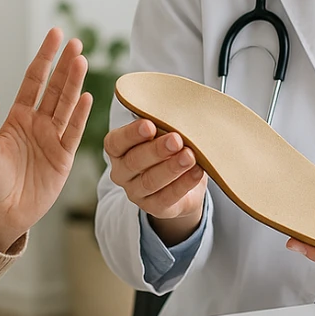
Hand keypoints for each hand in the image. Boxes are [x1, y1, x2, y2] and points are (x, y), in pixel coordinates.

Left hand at [0, 28, 91, 251]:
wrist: (3, 213)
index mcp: (18, 116)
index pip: (35, 80)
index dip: (44, 57)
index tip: (55, 35)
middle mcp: (38, 122)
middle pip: (55, 87)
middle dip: (65, 64)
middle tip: (75, 42)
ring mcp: (53, 138)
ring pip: (66, 105)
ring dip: (75, 83)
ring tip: (82, 61)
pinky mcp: (64, 157)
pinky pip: (73, 132)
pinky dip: (80, 115)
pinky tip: (87, 96)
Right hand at [103, 118, 206, 245]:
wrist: (183, 182)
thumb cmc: (169, 148)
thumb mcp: (163, 132)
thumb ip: (163, 123)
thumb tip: (179, 107)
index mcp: (118, 149)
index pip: (116, 142)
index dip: (131, 134)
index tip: (149, 125)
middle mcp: (122, 172)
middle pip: (135, 161)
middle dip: (156, 150)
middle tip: (176, 139)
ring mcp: (136, 192)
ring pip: (150, 181)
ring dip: (171, 168)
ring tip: (189, 156)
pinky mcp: (154, 208)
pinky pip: (167, 197)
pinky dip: (183, 183)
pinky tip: (197, 172)